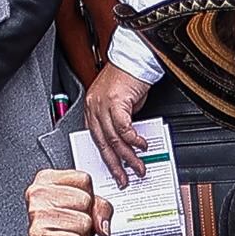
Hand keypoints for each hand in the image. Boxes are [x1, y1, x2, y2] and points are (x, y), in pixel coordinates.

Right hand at [26, 168, 108, 235]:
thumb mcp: (88, 211)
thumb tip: (102, 224)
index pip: (84, 179)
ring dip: (81, 235)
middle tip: (72, 226)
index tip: (76, 208)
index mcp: (45, 180)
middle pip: (85, 200)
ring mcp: (36, 217)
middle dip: (86, 217)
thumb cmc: (68, 232)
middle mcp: (37, 195)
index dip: (89, 197)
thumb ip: (101, 207)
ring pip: (83, 221)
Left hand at [74, 63, 154, 183]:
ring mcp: (102, 105)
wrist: (134, 56)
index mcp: (92, 109)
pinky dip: (133, 140)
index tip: (115, 172)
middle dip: (116, 165)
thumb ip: (121, 121)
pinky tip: (142, 145)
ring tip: (139, 167)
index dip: (106, 158)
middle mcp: (94, 107)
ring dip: (129, 157)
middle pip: (103, 144)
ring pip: (113, 140)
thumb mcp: (122, 103)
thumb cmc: (128, 75)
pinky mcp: (114, 102)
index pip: (96, 140)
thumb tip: (129, 141)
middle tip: (125, 179)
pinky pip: (123, 128)